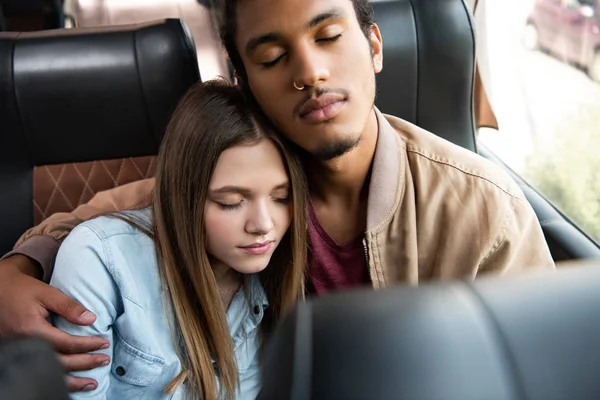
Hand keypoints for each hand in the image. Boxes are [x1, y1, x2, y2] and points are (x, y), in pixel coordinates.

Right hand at [0, 255, 110, 391]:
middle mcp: (24, 346)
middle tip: (104, 360)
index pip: (66, 343)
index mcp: (31, 330)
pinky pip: (39, 371)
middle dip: (85, 363)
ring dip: (72, 381)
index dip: (87, 345)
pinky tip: (70, 382)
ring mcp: (19, 353)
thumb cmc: (21, 290)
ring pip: (48, 374)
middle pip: (59, 362)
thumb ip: (69, 306)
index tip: (104, 344)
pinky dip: (56, 380)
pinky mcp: (17, 355)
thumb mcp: (46, 293)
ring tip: (91, 384)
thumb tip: (91, 319)